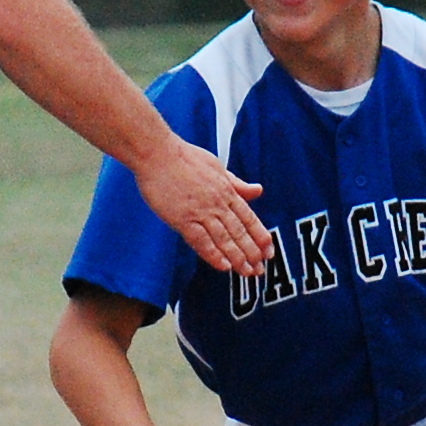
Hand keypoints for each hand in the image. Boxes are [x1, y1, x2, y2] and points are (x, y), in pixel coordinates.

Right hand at [131, 139, 272, 276]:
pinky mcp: (182, 219)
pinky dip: (213, 255)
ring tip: (246, 272)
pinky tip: (223, 266)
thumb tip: (258, 190)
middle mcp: (217, 203)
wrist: (157, 153)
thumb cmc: (184, 157)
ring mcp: (200, 212)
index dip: (259, 235)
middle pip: (239, 231)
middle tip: (260, 269)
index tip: (268, 250)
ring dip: (237, 257)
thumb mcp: (217, 167)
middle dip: (252, 252)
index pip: (248, 217)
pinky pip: (200, 240)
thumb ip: (237, 183)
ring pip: (224, 239)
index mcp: (226, 190)